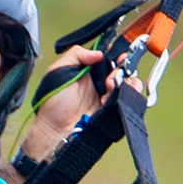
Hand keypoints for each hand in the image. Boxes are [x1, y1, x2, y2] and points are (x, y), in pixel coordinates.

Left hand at [20, 46, 142, 163]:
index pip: (110, 56)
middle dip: (121, 70)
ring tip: (110, 90)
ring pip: (129, 83)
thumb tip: (97, 53)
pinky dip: (130, 95)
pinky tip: (114, 99)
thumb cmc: (52, 103)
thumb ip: (75, 54)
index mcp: (89, 69)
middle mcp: (100, 81)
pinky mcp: (113, 110)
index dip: (118, 54)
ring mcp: (108, 96)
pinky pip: (130, 100)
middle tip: (109, 80)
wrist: (56, 130)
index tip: (120, 57)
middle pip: (123, 68)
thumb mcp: (58, 70)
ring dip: (125, 83)